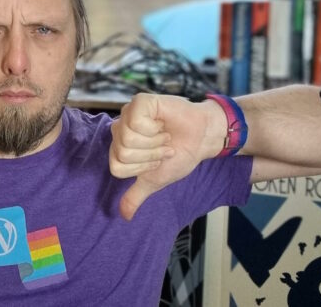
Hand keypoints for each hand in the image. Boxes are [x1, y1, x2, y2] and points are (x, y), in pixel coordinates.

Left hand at [109, 93, 224, 219]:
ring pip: (127, 139)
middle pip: (122, 154)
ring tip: (165, 136)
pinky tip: (163, 124)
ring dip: (155, 143)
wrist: (202, 138)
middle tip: (164, 146)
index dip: (142, 168)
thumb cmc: (180, 155)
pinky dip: (154, 128)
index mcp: (119, 148)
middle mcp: (120, 130)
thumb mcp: (155, 180)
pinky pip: (135, 122)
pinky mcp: (139, 102)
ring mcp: (128, 114)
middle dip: (150, 155)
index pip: (118, 168)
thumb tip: (123, 216)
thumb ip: (136, 196)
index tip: (158, 160)